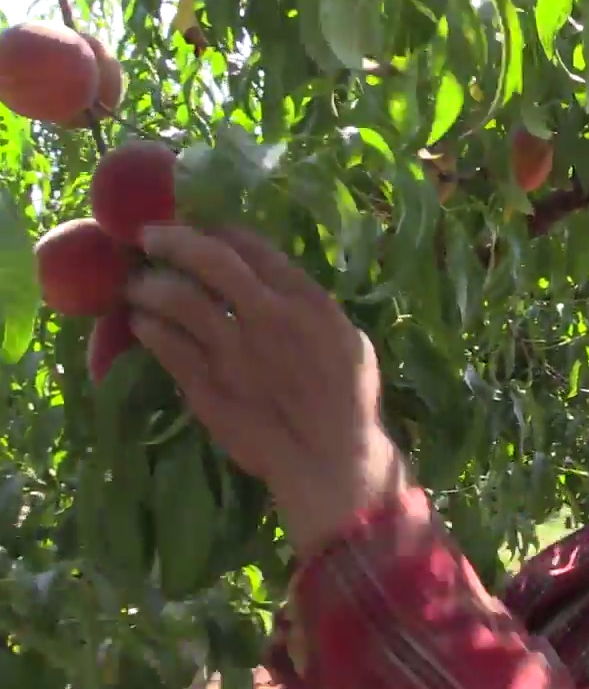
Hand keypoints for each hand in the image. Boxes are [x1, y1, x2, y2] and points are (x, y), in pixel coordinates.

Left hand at [126, 225, 406, 555]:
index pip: (253, 247)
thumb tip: (276, 290)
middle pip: (208, 260)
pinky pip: (164, 344)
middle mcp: (266, 316)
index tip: (202, 230)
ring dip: (150, 286)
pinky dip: (147, 327)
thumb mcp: (348, 339)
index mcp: (306, 302)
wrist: (330, 458)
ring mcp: (231, 351)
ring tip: (138, 286)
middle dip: (173, 240)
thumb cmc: (350, 400)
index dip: (220, 231)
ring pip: (175, 299)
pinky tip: (141, 324)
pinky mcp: (205, 384)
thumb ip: (310, 309)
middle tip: (149, 237)